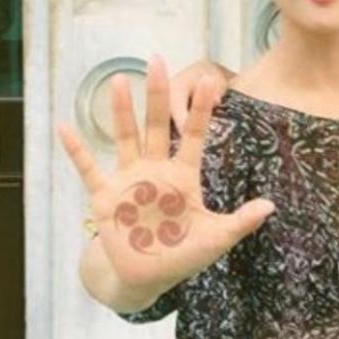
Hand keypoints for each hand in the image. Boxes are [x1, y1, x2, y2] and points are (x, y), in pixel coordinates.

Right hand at [58, 56, 274, 291]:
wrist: (146, 278)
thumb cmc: (182, 256)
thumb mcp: (216, 238)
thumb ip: (241, 221)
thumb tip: (272, 206)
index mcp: (183, 176)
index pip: (195, 136)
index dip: (201, 110)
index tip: (211, 81)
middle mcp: (155, 171)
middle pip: (157, 125)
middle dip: (158, 95)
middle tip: (157, 60)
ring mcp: (128, 181)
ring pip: (126, 138)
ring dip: (122, 110)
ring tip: (120, 79)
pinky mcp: (105, 197)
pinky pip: (88, 169)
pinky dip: (77, 149)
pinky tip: (66, 126)